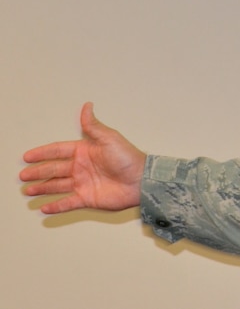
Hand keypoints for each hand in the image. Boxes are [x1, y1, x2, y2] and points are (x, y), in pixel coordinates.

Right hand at [19, 102, 146, 213]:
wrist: (140, 180)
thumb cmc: (128, 157)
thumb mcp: (109, 138)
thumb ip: (93, 126)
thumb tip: (87, 106)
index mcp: (85, 151)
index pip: (59, 151)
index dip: (43, 153)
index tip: (27, 156)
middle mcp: (82, 167)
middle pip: (54, 169)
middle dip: (38, 172)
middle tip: (23, 175)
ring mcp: (84, 183)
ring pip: (57, 186)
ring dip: (43, 188)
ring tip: (28, 190)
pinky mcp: (87, 198)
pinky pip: (68, 202)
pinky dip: (56, 206)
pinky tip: (44, 208)